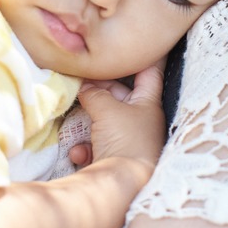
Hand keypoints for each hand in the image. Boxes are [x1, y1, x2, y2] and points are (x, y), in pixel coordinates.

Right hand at [75, 60, 164, 176]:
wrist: (124, 187)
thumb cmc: (125, 141)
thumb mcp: (107, 109)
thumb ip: (94, 94)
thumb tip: (84, 87)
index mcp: (148, 104)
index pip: (150, 72)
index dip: (145, 55)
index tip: (139, 40)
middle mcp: (140, 121)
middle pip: (119, 96)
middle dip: (99, 91)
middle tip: (80, 82)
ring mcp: (127, 141)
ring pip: (103, 122)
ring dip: (87, 123)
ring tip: (77, 122)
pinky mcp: (114, 160)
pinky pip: (96, 146)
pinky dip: (85, 148)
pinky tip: (80, 154)